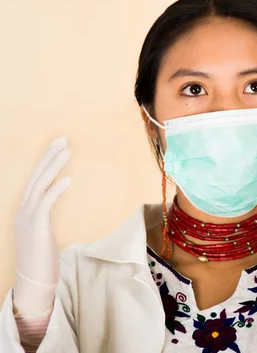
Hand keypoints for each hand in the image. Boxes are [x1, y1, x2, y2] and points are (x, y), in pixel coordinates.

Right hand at [13, 137, 70, 315]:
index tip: (58, 146)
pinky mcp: (37, 228)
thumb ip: (48, 215)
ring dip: (53, 167)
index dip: (45, 161)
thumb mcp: (45, 232)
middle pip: (36, 177)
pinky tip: (68, 180)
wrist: (34, 281)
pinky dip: (56, 190)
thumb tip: (60, 199)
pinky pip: (45, 204)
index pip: (35, 179)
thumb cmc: (42, 258)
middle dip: (49, 157)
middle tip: (63, 140)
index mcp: (26, 210)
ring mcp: (28, 219)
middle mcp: (23, 211)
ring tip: (66, 151)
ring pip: (40, 185)